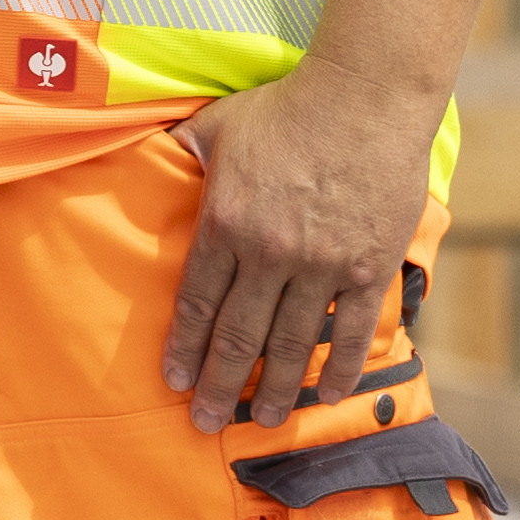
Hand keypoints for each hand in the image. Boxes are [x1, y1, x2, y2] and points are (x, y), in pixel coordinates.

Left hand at [160, 66, 438, 427]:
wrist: (366, 97)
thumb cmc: (286, 108)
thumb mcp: (214, 126)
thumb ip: (180, 153)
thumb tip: (150, 159)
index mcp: (225, 224)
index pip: (195, 301)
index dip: (183, 346)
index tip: (173, 379)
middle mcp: (269, 253)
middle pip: (237, 335)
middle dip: (219, 384)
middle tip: (205, 422)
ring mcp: (322, 264)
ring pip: (292, 343)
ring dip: (276, 388)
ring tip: (264, 421)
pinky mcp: (369, 266)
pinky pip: (354, 331)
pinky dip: (341, 367)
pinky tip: (329, 394)